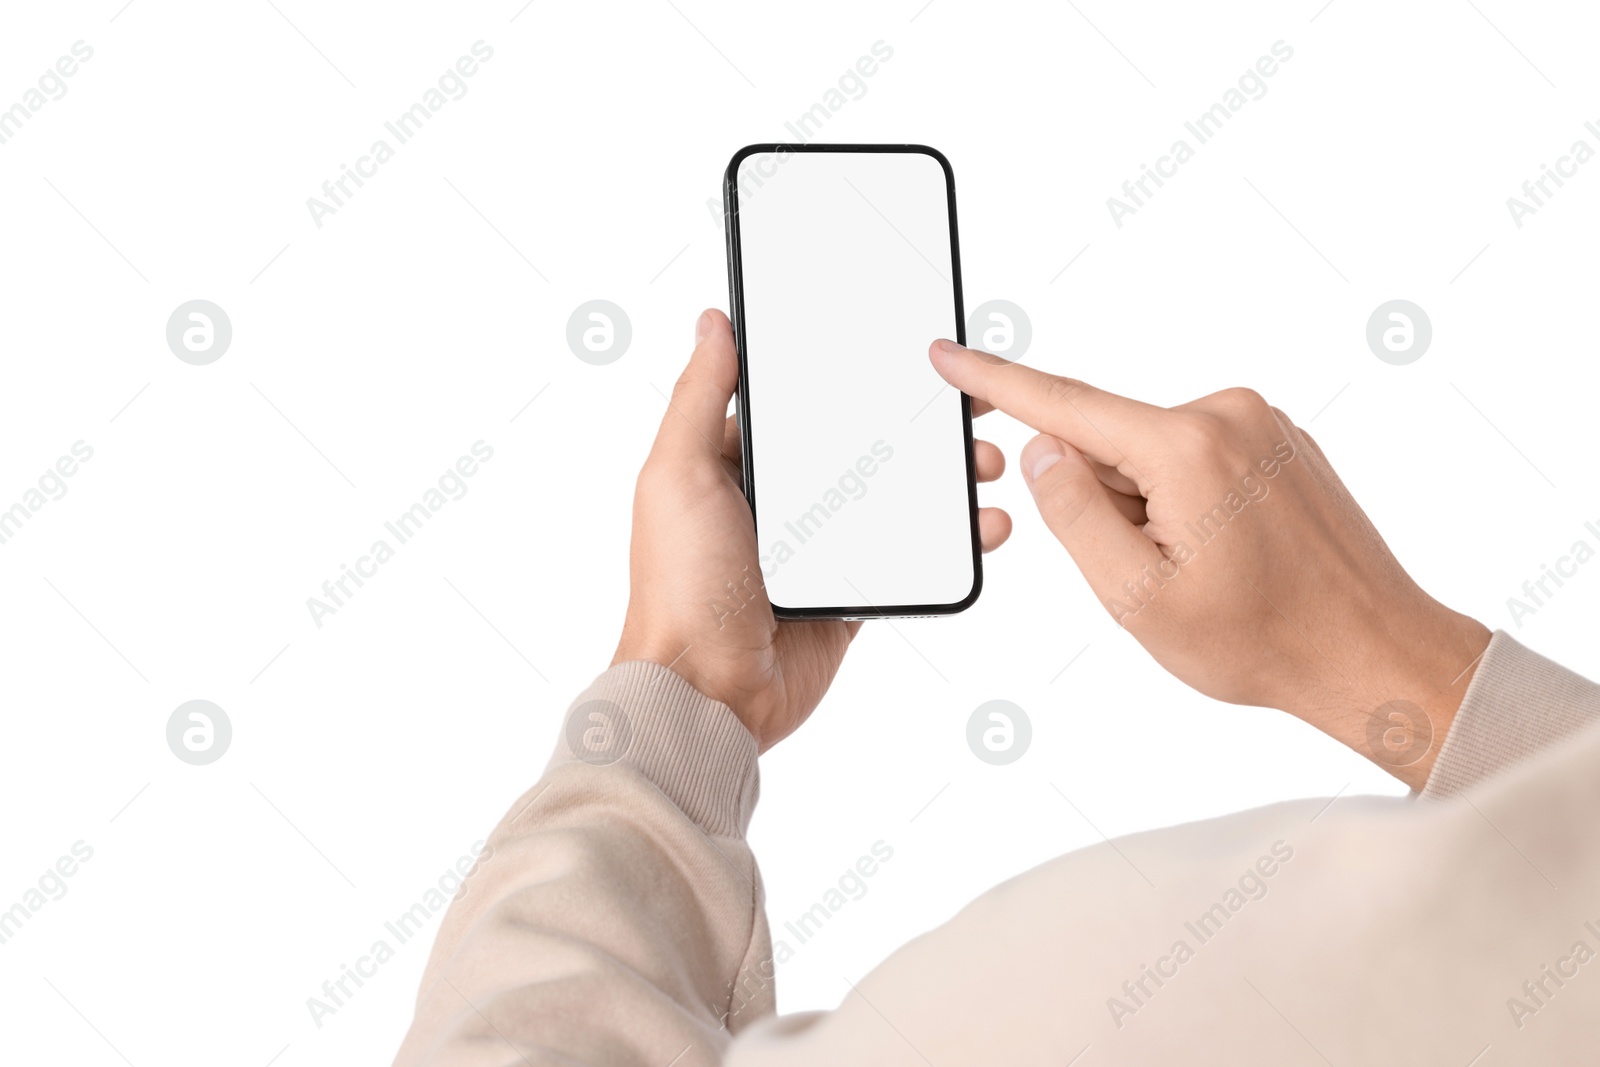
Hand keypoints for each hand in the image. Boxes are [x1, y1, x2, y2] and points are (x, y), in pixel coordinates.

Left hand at [612, 311, 1010, 750]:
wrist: (707, 693)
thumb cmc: (679, 585)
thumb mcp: (678, 474)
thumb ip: (700, 395)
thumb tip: (714, 321)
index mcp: (732, 465)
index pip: (801, 405)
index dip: (851, 377)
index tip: (905, 354)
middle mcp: (776, 502)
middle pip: (860, 446)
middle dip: (916, 426)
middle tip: (967, 410)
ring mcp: (816, 549)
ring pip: (893, 497)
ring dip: (944, 479)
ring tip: (985, 465)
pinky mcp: (848, 594)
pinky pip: (907, 555)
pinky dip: (948, 539)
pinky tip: (984, 523)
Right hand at [928, 339, 1488, 789]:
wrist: (1374, 653)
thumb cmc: (1263, 639)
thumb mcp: (1137, 595)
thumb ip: (1074, 513)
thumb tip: (1041, 450)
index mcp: (1186, 446)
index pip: (1063, 405)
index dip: (995, 384)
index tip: (948, 356)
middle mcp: (1227, 413)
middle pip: (1110, 441)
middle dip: (1108, 502)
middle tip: (1162, 573)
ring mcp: (1261, 422)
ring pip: (1152, 454)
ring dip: (1150, 508)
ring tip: (1206, 570)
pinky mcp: (1280, 440)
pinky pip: (1195, 458)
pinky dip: (1187, 502)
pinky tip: (1230, 553)